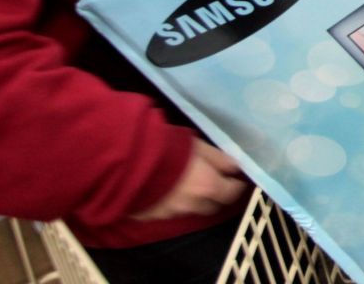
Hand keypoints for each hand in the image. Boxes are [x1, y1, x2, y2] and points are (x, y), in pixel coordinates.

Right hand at [133, 141, 247, 221]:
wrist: (127, 165)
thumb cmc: (168, 149)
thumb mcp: (200, 146)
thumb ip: (220, 159)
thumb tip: (235, 167)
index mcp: (207, 187)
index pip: (231, 194)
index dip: (236, 186)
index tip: (236, 179)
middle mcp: (191, 205)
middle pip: (212, 206)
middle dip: (216, 196)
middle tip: (213, 182)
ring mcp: (170, 213)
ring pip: (189, 209)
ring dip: (193, 200)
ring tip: (186, 184)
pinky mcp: (150, 216)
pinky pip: (168, 211)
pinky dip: (172, 203)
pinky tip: (165, 190)